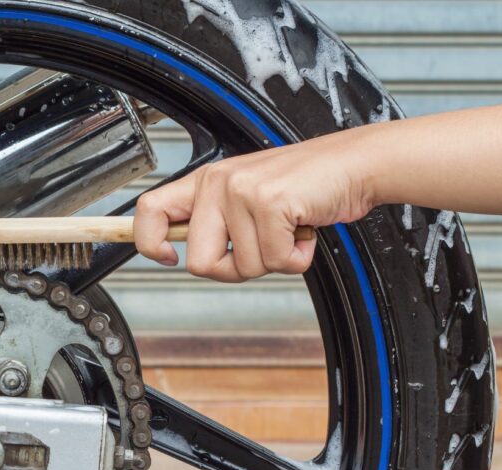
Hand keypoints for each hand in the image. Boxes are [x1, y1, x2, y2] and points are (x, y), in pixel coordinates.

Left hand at [134, 133, 375, 281]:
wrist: (352, 166)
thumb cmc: (303, 188)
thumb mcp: (248, 200)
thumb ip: (217, 224)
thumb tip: (190, 259)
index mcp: (205, 182)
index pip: (149, 209)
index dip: (148, 242)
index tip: (168, 258)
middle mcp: (217, 183)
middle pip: (198, 262)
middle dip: (233, 270)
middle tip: (262, 248)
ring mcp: (241, 191)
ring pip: (243, 267)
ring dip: (275, 260)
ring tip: (290, 229)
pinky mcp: (270, 202)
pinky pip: (276, 261)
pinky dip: (298, 258)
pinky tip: (304, 229)